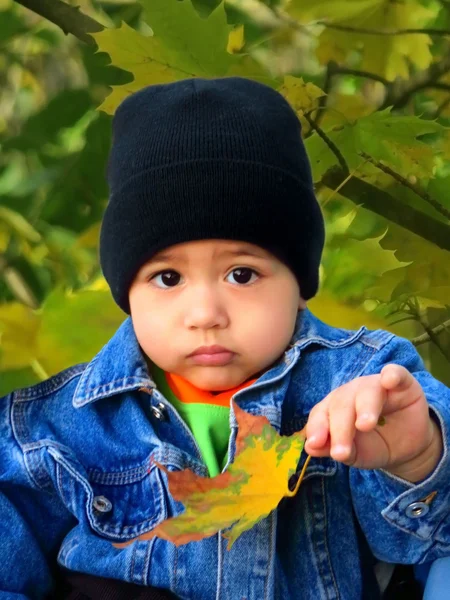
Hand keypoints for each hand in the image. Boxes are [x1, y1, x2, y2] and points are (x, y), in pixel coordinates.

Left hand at [304, 364, 442, 480]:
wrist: (408, 449)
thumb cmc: (374, 446)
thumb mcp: (354, 454)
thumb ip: (334, 449)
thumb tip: (310, 448)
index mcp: (334, 407)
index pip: (321, 412)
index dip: (317, 427)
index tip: (315, 444)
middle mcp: (352, 392)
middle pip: (341, 403)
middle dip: (340, 428)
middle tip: (342, 452)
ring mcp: (376, 385)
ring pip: (366, 390)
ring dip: (364, 407)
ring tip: (364, 425)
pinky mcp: (402, 383)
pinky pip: (396, 373)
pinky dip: (392, 374)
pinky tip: (389, 380)